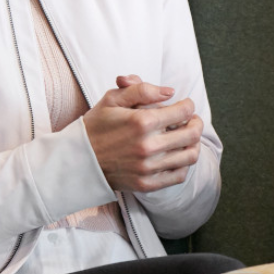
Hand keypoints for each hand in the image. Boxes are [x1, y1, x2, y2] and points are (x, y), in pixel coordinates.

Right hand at [84, 75, 204, 192]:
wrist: (77, 160)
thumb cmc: (96, 126)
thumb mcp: (112, 99)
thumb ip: (142, 89)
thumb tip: (170, 92)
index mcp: (141, 122)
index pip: (184, 111)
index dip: (188, 105)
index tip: (185, 105)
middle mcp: (148, 146)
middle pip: (192, 134)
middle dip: (196, 123)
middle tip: (192, 120)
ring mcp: (148, 168)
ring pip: (190, 155)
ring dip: (194, 144)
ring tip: (187, 138)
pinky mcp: (147, 184)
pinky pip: (179, 175)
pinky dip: (184, 164)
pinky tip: (176, 155)